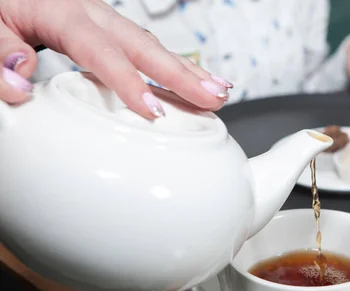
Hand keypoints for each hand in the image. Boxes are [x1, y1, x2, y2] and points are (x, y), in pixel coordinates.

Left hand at [0, 0, 231, 117]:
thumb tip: (19, 82)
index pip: (101, 50)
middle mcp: (90, 12)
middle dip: (182, 75)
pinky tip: (191, 80)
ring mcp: (102, 19)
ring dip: (187, 71)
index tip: (153, 111)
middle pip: (144, 44)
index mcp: (61, 11)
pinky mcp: (106, 29)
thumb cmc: (0, 4)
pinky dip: (173, 66)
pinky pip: (144, 48)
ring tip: (218, 93)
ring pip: (152, 46)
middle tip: (213, 99)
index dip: (130, 82)